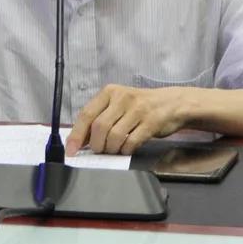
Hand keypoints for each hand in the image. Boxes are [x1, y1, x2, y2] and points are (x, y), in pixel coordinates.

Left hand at [65, 84, 192, 155]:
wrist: (171, 103)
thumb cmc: (139, 106)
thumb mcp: (117, 106)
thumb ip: (99, 119)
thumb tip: (79, 141)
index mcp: (109, 92)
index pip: (86, 114)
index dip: (76, 135)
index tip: (71, 151)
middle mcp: (122, 98)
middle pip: (99, 127)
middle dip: (96, 145)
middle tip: (100, 151)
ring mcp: (137, 109)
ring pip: (114, 136)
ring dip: (111, 149)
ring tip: (114, 150)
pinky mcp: (151, 122)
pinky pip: (131, 142)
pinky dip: (125, 150)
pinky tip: (127, 149)